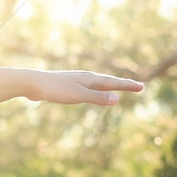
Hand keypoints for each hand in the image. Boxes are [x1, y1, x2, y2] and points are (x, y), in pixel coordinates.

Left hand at [27, 70, 144, 105]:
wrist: (34, 83)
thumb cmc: (56, 89)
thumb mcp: (79, 96)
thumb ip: (97, 98)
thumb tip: (117, 98)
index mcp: (91, 79)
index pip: (115, 83)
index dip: (128, 86)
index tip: (142, 87)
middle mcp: (86, 77)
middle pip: (109, 81)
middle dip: (124, 85)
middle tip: (137, 87)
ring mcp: (77, 80)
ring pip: (99, 83)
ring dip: (111, 86)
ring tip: (119, 87)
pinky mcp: (69, 85)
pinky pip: (89, 87)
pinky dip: (98, 89)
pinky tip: (92, 91)